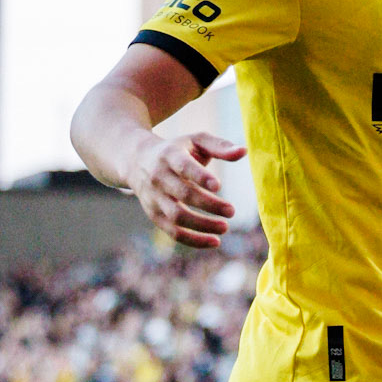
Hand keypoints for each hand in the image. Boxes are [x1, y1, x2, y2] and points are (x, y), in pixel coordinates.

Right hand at [127, 131, 245, 248]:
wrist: (137, 160)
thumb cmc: (177, 149)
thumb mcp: (195, 141)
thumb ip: (220, 146)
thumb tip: (244, 151)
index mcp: (169, 155)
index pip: (183, 167)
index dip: (199, 176)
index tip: (218, 186)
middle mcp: (159, 177)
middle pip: (182, 194)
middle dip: (208, 204)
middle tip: (232, 211)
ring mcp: (154, 198)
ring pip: (177, 216)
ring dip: (202, 225)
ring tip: (225, 227)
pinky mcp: (155, 215)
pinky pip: (173, 232)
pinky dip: (194, 240)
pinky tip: (214, 241)